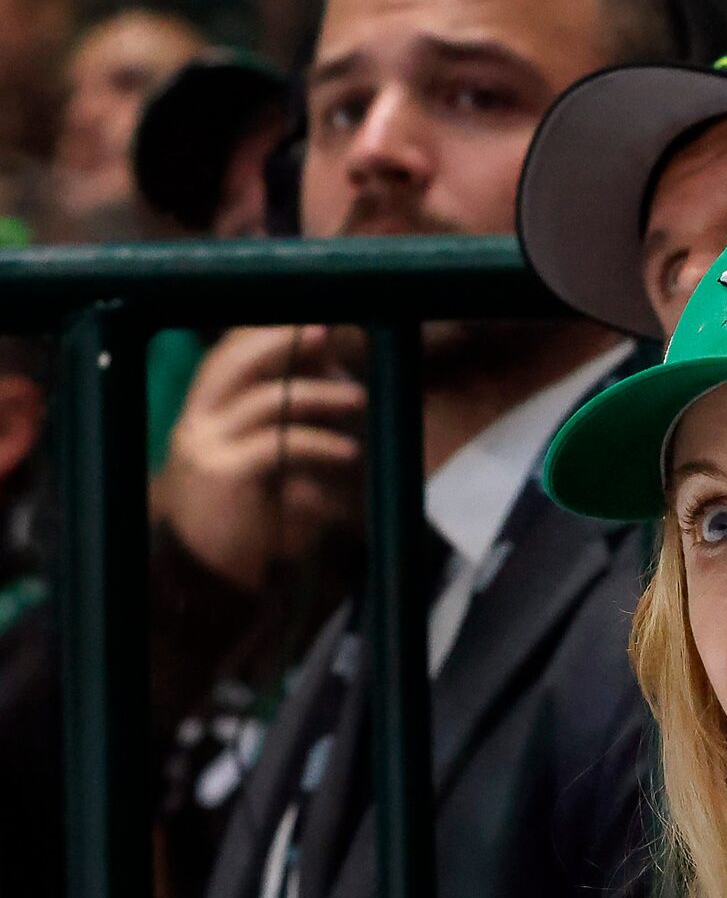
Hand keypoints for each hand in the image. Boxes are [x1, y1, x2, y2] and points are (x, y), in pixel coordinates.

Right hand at [151, 324, 363, 587]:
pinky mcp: (227, 476)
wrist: (203, 576)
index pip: (224, 359)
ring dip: (317, 395)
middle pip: (234, 363)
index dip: (261, 336)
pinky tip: (349, 449)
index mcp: (199, 417)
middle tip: (325, 331)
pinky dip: (318, 442)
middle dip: (280, 341)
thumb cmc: (240, 523)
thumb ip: (280, 433)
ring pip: (264, 400)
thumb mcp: (259, 469)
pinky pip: (277, 445)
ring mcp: (207, 447)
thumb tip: (331, 394)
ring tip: (359, 396)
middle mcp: (196, 424)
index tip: (304, 321)